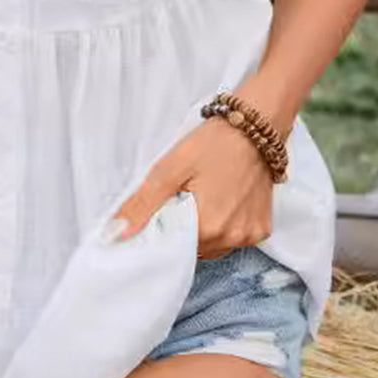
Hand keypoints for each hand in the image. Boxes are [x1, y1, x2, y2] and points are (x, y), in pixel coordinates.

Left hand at [107, 116, 273, 258]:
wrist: (255, 127)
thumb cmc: (213, 143)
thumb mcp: (169, 169)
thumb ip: (142, 204)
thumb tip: (116, 233)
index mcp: (208, 227)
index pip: (171, 249)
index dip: (162, 232)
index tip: (161, 212)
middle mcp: (232, 238)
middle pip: (192, 249)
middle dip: (182, 230)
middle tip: (183, 198)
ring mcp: (250, 236)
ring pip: (212, 247)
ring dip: (203, 230)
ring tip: (204, 198)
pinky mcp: (262, 229)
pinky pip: (233, 239)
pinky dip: (223, 226)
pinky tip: (223, 201)